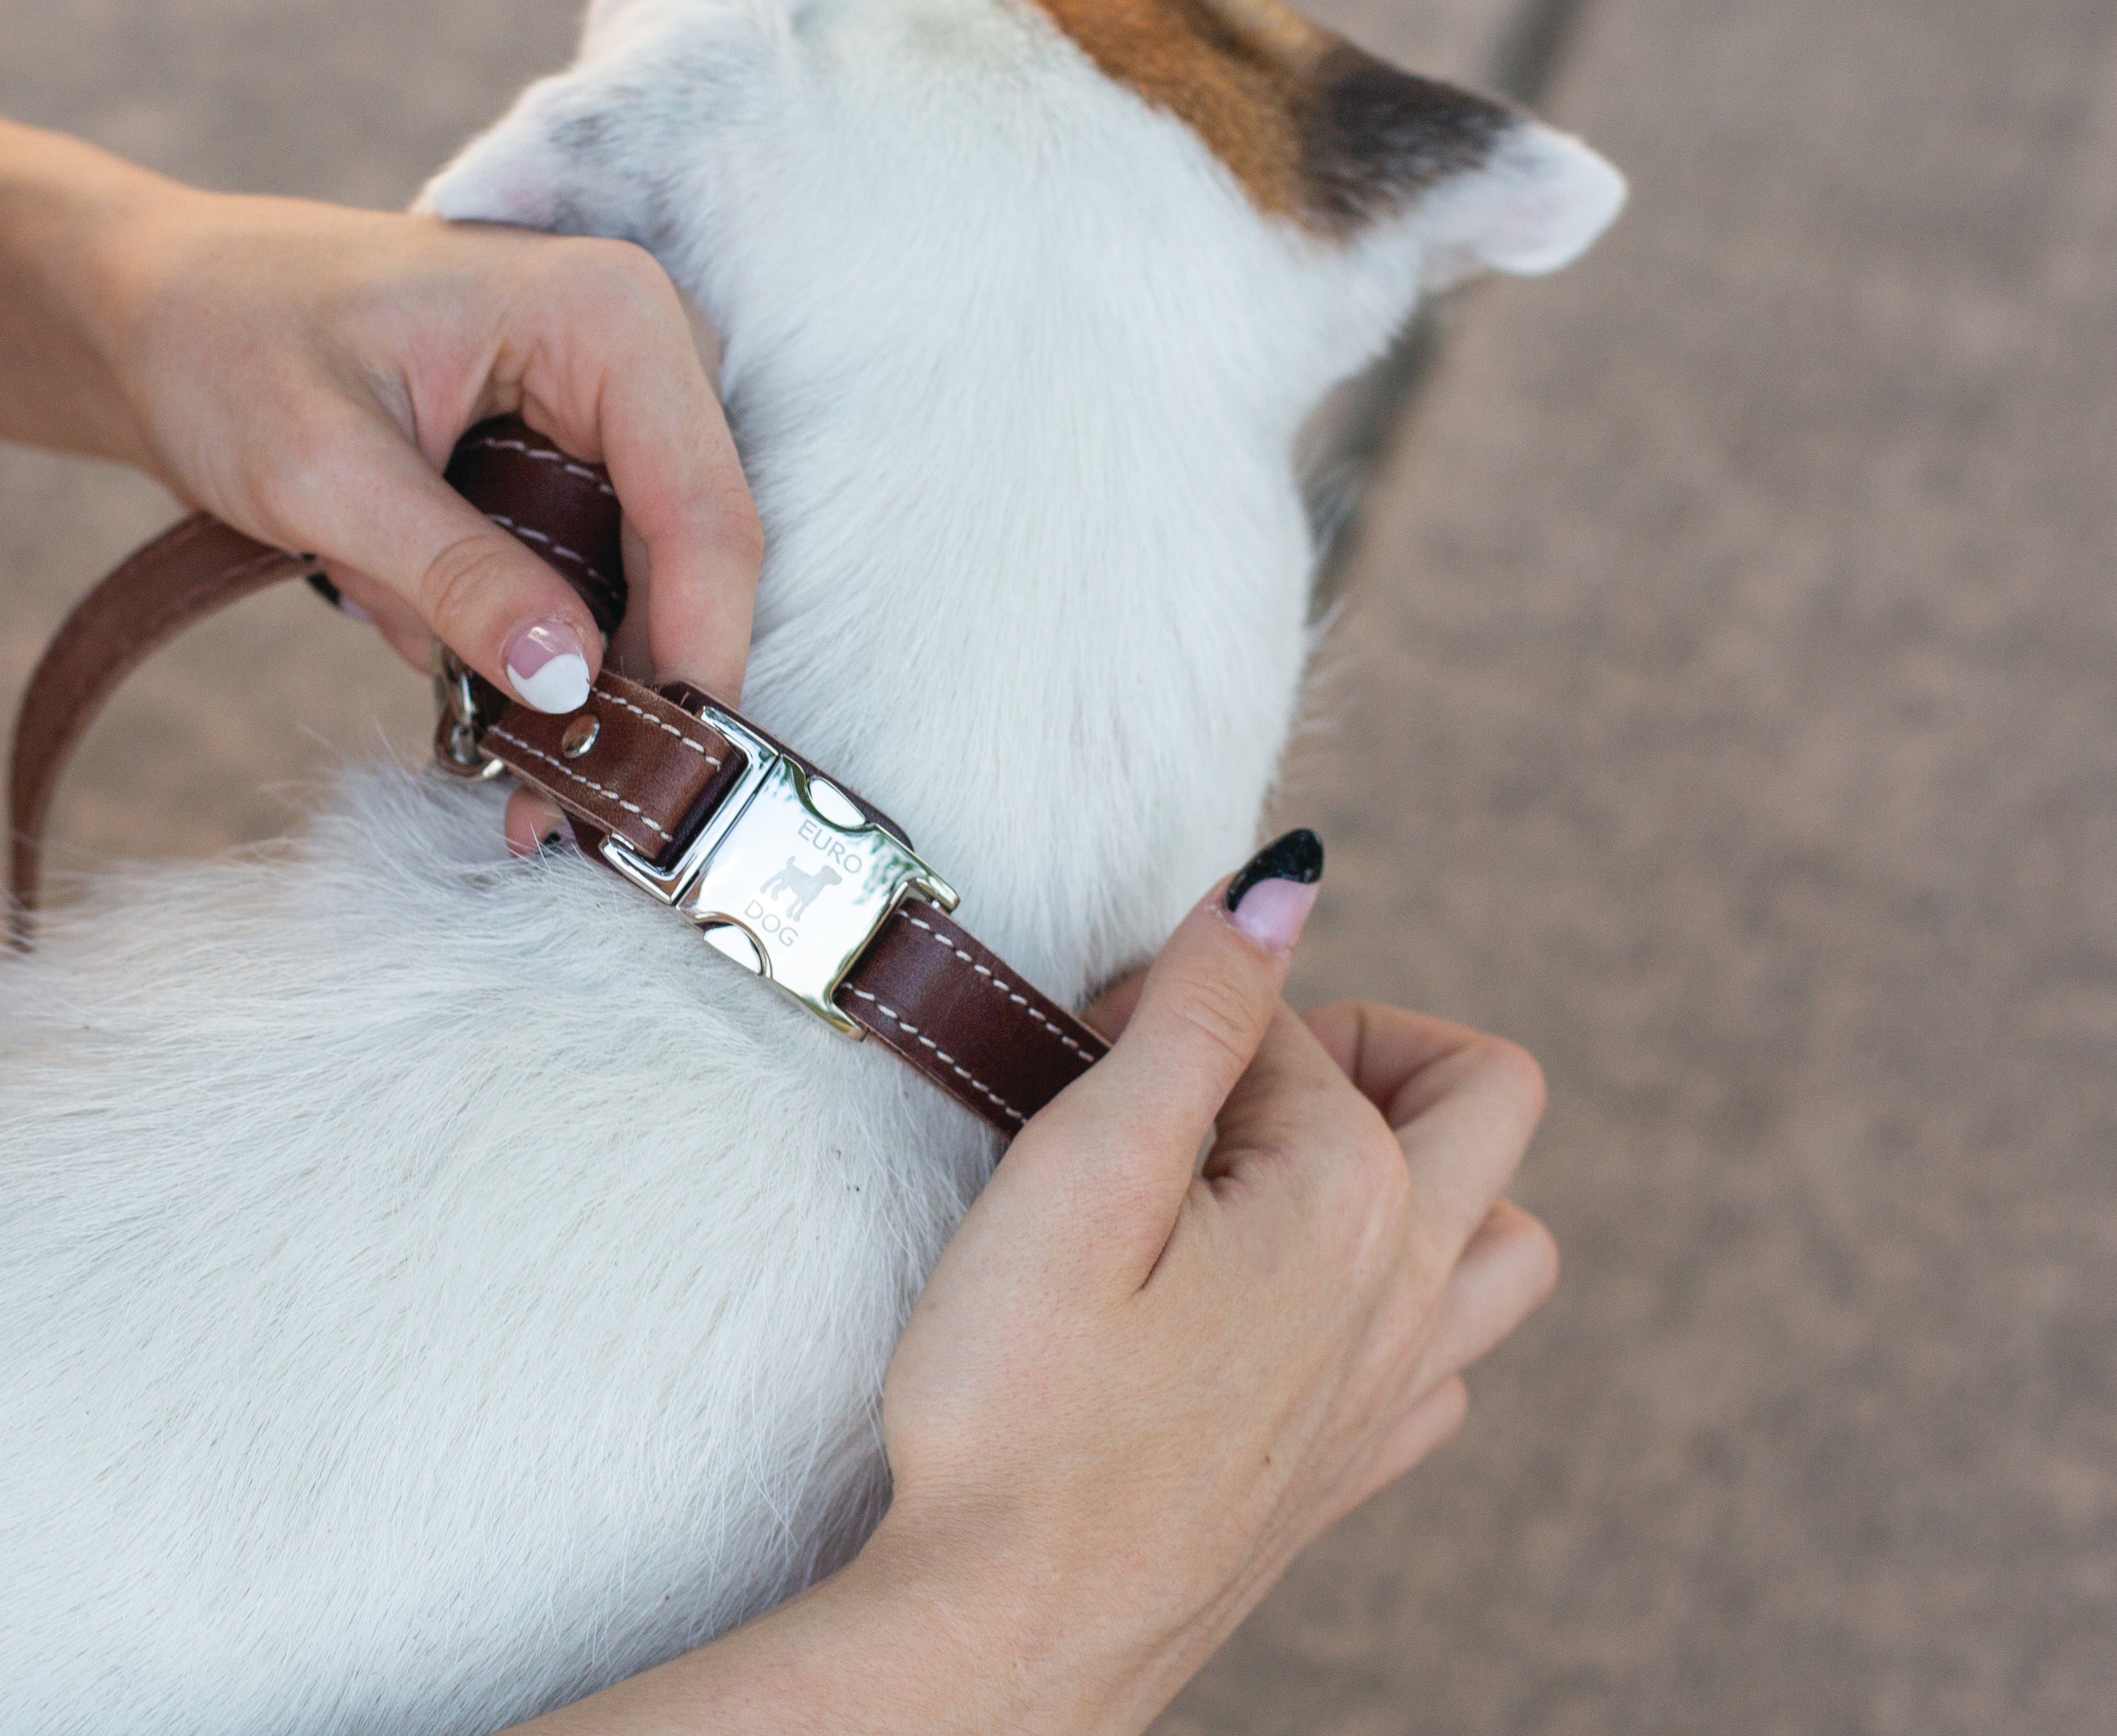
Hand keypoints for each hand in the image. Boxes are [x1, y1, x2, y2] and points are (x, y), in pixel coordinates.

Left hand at [0, 101, 760, 850]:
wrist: (154, 313)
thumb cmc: (223, 342)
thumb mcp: (324, 469)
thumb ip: (454, 574)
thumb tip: (566, 682)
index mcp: (611, 316)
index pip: (704, 516)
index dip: (696, 657)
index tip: (657, 783)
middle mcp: (642, 357)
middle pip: (691, 564)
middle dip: (630, 694)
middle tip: (553, 818)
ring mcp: (613, 414)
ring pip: (644, 591)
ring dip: (570, 688)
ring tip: (500, 785)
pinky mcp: (571, 467)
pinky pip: (589, 586)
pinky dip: (531, 656)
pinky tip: (470, 708)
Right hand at [512, 842, 1556, 1732]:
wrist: (1012, 1632)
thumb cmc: (1021, 1410)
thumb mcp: (1084, 1172)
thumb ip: (1199, 1016)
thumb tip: (1288, 881)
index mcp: (1350, 1201)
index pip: (1288, 1024)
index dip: (1176, 1001)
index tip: (1082, 1041)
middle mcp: (1406, 1291)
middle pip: (1477, 1097)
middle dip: (1358, 1043)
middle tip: (1223, 1075)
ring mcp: (1389, 1392)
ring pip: (1501, 1236)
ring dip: (1422, 1168)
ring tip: (1280, 1171)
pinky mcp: (1345, 1471)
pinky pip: (1443, 1356)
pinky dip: (1397, 1295)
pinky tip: (1288, 1304)